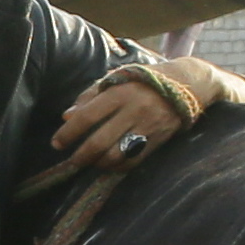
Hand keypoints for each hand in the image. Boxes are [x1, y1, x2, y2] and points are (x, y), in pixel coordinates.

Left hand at [49, 58, 226, 174]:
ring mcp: (146, 127)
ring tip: (90, 162)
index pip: (87, 116)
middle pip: (98, 141)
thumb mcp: (118, 78)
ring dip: (98, 163)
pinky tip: (109, 164)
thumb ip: (91, 95)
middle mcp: (132, 110)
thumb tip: (67, 115)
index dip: (69, 133)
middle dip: (80, 156)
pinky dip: (117, 167)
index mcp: (119, 92)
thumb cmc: (145, 80)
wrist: (188, 84)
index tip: (57, 143)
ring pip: (115, 155)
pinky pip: (132, 161)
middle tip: (71, 160)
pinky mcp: (158, 141)